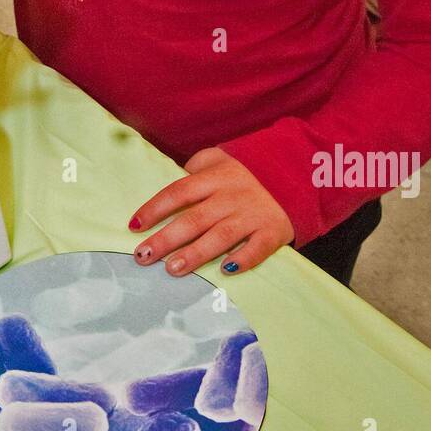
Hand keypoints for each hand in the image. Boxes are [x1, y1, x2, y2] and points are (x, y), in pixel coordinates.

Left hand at [128, 147, 294, 275]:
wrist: (296, 172)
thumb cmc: (247, 170)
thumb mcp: (220, 159)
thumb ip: (195, 170)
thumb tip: (170, 189)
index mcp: (215, 178)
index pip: (178, 192)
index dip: (155, 208)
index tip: (134, 225)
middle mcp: (230, 197)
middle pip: (193, 219)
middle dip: (165, 239)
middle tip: (143, 256)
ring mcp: (252, 215)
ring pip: (220, 236)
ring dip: (195, 254)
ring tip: (172, 269)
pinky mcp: (272, 232)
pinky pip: (257, 248)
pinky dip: (243, 259)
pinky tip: (225, 271)